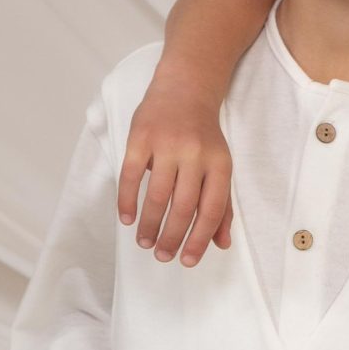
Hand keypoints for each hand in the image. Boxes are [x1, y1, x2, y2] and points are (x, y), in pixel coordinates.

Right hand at [118, 83, 234, 264]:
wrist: (185, 89)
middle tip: (162, 256)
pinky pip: (130, 175)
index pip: (211, 210)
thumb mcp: (220, 166)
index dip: (200, 239)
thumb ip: (222, 204)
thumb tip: (222, 243)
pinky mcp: (141, 137)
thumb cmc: (203, 136)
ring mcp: (166, 144)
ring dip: (149, 224)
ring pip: (157, 195)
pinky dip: (127, 201)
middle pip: (183, 207)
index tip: (188, 260)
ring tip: (145, 243)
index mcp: (219, 164)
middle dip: (171, 237)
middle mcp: (195, 154)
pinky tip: (127, 219)